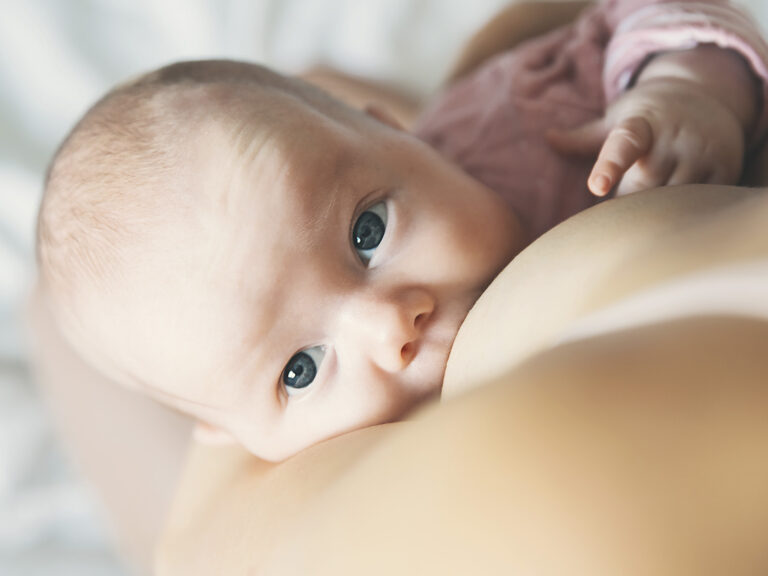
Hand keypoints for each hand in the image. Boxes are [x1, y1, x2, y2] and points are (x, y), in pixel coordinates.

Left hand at [546, 77, 745, 196]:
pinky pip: (698, 203)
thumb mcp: (617, 119)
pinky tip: (680, 197)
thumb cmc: (648, 116)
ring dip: (656, 206)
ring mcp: (701, 152)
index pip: (623, 145)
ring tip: (655, 188)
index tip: (597, 186)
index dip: (609, 166)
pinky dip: (684, 208)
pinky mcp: (724, 168)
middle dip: (629, 197)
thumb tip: (547, 137)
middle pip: (642, 188)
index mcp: (640, 124)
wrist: (707, 95)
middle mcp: (674, 136)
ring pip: (670, 200)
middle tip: (628, 188)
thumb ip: (583, 137)